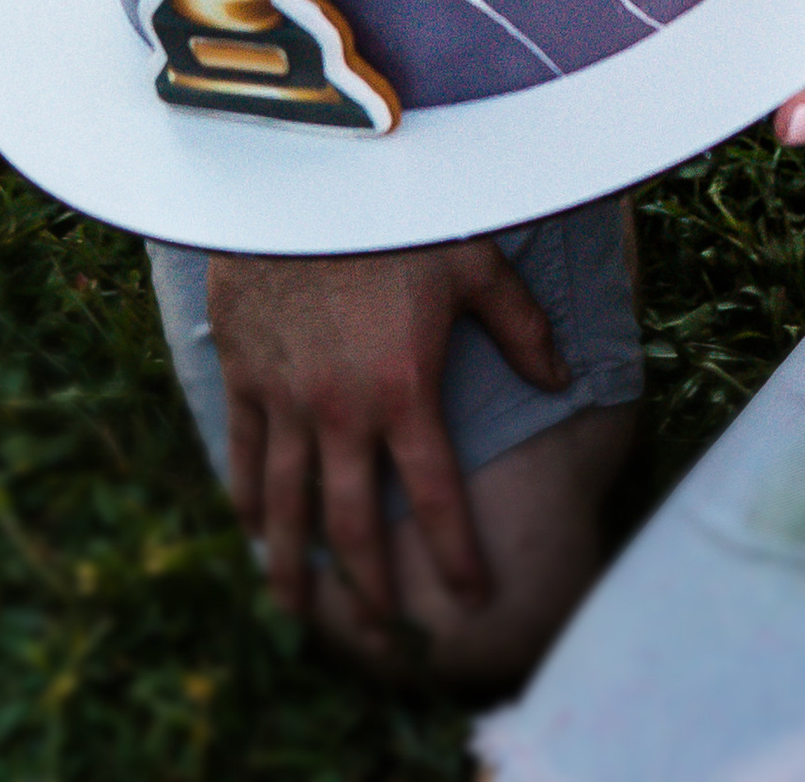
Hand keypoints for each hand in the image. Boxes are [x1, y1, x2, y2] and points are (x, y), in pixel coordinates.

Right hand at [208, 239, 565, 630]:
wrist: (303, 168)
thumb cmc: (398, 210)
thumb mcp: (475, 260)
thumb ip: (520, 326)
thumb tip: (561, 382)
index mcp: (406, 388)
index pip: (434, 496)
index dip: (454, 554)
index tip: (471, 599)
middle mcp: (342, 409)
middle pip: (352, 524)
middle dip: (370, 589)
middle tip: (383, 636)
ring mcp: (286, 396)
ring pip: (286, 505)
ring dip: (293, 565)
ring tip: (298, 611)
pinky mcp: (243, 372)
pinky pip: (243, 453)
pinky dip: (247, 497)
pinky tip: (252, 529)